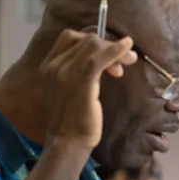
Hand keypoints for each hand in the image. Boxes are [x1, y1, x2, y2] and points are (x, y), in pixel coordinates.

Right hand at [40, 29, 136, 149]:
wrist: (67, 142)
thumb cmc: (73, 120)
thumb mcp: (71, 89)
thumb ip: (79, 72)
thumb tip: (105, 60)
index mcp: (48, 66)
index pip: (70, 37)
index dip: (92, 40)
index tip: (107, 53)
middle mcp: (54, 66)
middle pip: (85, 39)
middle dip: (108, 45)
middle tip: (126, 60)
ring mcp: (65, 73)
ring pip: (93, 46)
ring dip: (115, 49)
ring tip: (129, 61)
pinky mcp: (81, 82)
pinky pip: (99, 58)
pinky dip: (116, 51)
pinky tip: (127, 50)